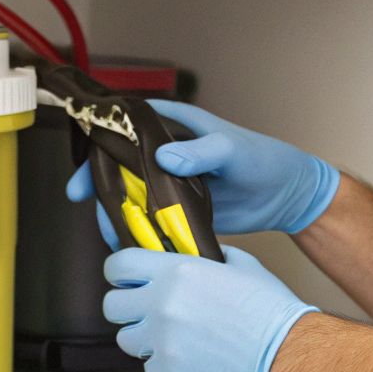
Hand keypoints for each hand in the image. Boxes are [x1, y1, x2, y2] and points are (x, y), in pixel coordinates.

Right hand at [66, 100, 340, 235]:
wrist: (288, 196)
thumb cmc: (264, 160)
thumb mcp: (233, 150)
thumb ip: (201, 152)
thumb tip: (164, 158)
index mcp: (174, 127)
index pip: (127, 127)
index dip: (100, 142)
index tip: (83, 165)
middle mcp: (166, 152)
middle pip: (120, 164)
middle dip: (100, 184)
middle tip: (86, 204)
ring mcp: (171, 182)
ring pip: (132, 194)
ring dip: (117, 211)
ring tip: (112, 232)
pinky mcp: (179, 209)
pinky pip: (151, 219)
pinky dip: (139, 230)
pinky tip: (130, 244)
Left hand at [101, 245, 318, 371]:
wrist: (288, 352)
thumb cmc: (270, 309)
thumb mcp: (239, 265)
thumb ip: (205, 258)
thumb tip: (190, 256)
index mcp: (176, 271)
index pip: (118, 265)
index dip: (119, 271)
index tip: (125, 278)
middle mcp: (162, 304)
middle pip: (112, 306)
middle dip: (126, 307)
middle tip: (146, 311)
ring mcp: (163, 341)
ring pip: (126, 340)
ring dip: (143, 339)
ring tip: (170, 339)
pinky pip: (149, 371)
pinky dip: (163, 369)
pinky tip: (186, 361)